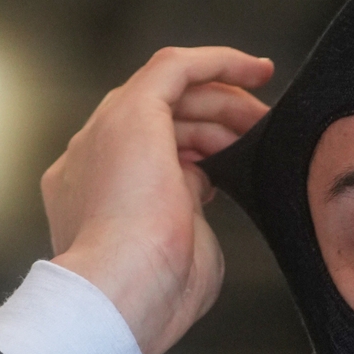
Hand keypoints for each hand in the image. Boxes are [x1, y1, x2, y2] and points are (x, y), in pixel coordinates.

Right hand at [42, 46, 273, 353]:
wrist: (124, 292)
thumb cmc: (153, 291)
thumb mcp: (176, 243)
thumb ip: (185, 206)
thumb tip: (201, 183)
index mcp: (94, 197)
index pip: (148, 157)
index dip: (199, 150)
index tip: (237, 154)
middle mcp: (89, 160)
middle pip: (160, 122)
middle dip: (216, 122)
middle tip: (260, 132)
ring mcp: (103, 134)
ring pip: (169, 94)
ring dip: (223, 100)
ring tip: (264, 115)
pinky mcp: (129, 112)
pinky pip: (173, 67)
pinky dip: (215, 61)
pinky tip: (252, 67)